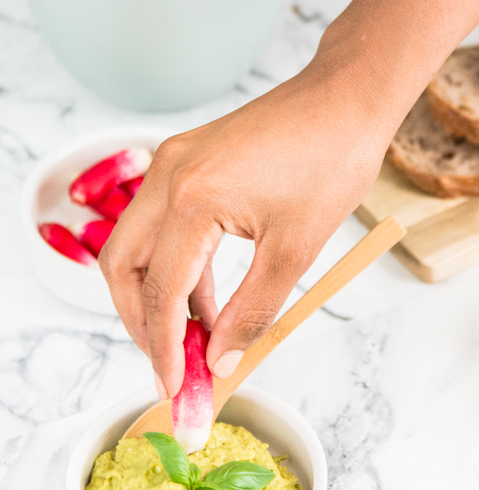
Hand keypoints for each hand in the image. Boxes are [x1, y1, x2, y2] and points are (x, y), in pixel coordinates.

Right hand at [99, 58, 391, 397]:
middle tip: (170, 366)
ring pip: (136, 243)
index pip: (159, 291)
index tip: (175, 390)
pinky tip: (205, 299)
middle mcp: (168, 175)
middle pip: (123, 266)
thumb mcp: (295, 249)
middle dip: (140, 322)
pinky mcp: (187, 159)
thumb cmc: (331, 162)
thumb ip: (251, 312)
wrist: (345, 99)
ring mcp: (173, 162)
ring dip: (156, 295)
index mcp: (193, 198)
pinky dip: (175, 264)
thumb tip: (220, 360)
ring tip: (193, 340)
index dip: (163, 348)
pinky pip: (162, 221)